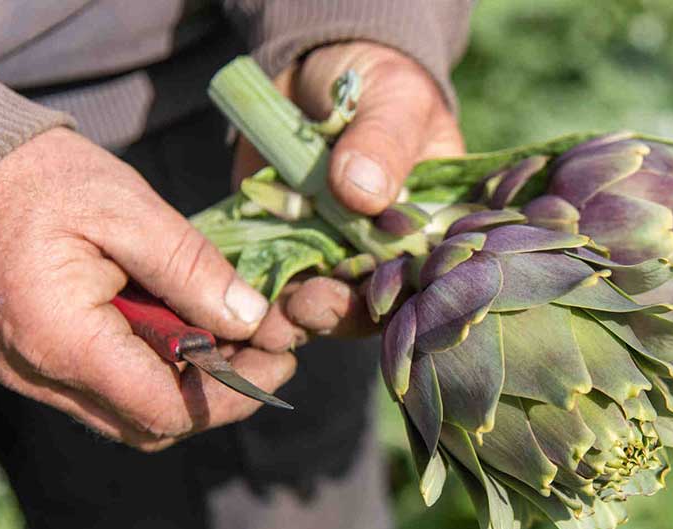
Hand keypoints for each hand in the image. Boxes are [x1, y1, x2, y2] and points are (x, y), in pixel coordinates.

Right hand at [0, 128, 295, 450]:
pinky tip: (183, 329)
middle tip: (264, 349)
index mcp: (63, 341)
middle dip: (218, 397)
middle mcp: (40, 374)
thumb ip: (191, 269)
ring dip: (188, 387)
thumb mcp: (127, 209)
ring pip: (128, 413)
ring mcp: (31, 372)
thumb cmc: (37, 177)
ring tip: (231, 337)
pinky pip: (104, 389)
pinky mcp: (32, 358)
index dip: (232, 396)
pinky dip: (153, 372)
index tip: (278, 360)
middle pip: (151, 424)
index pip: (165, 410)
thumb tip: (251, 320)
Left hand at [234, 41, 464, 349]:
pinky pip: (275, 280)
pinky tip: (238, 295)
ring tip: (266, 317)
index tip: (368, 301)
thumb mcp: (395, 99)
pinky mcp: (288, 246)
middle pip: (372, 304)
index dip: (401, 302)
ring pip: (321, 303)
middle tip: (306, 309)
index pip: (428, 281)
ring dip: (294, 315)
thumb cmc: (381, 81)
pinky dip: (258, 292)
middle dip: (339, 314)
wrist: (320, 67)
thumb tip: (362, 193)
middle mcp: (389, 253)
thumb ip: (384, 142)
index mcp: (434, 229)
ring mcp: (337, 253)